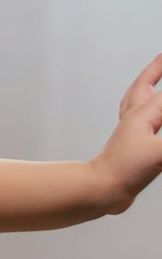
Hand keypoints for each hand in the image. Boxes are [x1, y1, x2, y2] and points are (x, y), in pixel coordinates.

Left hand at [92, 53, 161, 212]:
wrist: (103, 189)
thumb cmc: (126, 170)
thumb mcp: (160, 152)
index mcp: (142, 114)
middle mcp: (133, 117)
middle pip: (144, 85)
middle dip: (156, 70)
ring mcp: (129, 129)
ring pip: (137, 99)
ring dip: (147, 85)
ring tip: (153, 78)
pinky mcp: (130, 143)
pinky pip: (136, 117)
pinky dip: (144, 108)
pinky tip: (147, 115)